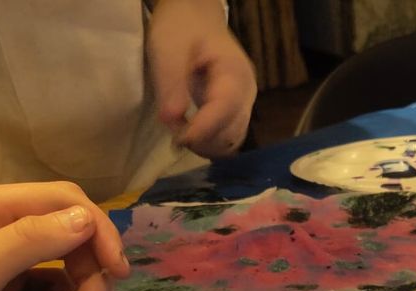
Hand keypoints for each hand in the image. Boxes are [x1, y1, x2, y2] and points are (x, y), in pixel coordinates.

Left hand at [147, 0, 257, 158]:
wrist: (195, 19)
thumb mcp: (168, 47)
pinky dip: (209, 144)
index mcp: (234, 73)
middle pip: (232, 133)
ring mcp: (244, 107)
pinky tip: (191, 135)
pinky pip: (228, 139)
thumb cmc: (182, 28)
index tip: (178, 140)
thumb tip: (171, 121)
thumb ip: (171, 83)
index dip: (203, 129)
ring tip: (181, 134)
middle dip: (202, 141)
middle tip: (173, 135)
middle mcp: (246, 95)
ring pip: (232, 142)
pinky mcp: (236, 115)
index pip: (225, 110)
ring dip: (206, 147)